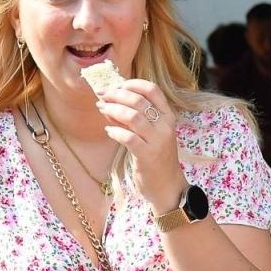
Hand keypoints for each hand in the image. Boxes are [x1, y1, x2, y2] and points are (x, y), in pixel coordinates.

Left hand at [96, 79, 185, 213]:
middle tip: (101, 96)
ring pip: (132, 116)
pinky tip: (108, 131)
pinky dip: (115, 131)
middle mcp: (165, 125)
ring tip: (101, 109)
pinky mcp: (148, 155)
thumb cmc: (156, 158)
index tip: (115, 86)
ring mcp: (158, 140)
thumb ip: (134, 117)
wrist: (168, 187)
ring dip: (112, 110)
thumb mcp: (150, 134)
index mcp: (168, 116)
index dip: (132, 84)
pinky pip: (128, 137)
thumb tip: (109, 102)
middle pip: (138, 100)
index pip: (152, 90)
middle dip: (116, 95)